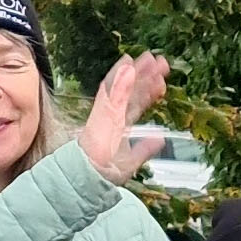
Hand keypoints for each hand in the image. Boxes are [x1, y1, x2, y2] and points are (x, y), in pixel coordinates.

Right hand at [79, 52, 175, 183]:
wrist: (80, 182)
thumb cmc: (98, 176)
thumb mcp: (128, 164)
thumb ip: (143, 150)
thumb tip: (159, 139)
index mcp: (118, 127)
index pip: (135, 104)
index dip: (148, 90)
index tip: (160, 77)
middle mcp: (112, 119)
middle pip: (130, 93)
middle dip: (144, 76)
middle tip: (159, 60)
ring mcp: (105, 117)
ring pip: (121, 89)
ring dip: (134, 72)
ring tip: (147, 59)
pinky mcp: (98, 118)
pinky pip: (109, 95)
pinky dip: (118, 81)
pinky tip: (127, 67)